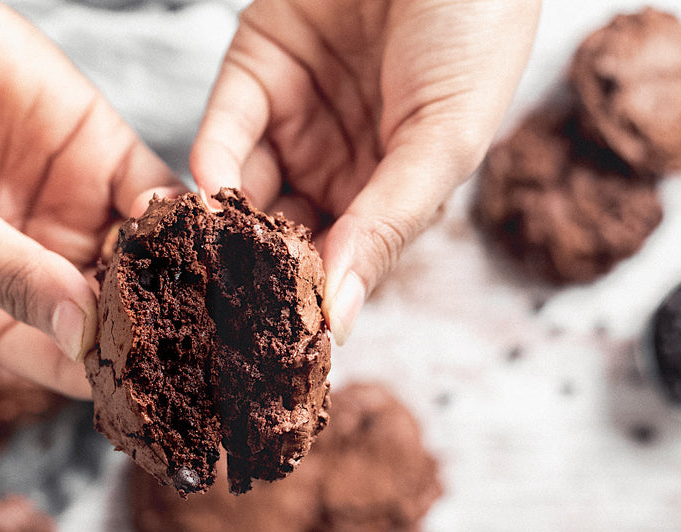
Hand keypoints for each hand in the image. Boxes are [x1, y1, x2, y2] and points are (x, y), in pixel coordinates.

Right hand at [0, 0, 181, 397]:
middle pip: (112, 312)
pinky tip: (193, 225)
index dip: (103, 374)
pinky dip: (179, 212)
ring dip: (175, 271)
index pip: (58, 358)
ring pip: (142, 256)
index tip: (153, 391)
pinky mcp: (99, 152)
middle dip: (154, 324)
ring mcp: (71, 208)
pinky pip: (153, 193)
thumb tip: (79, 334)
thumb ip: (10, 277)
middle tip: (202, 340)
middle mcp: (36, 265)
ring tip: (205, 288)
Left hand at [191, 0, 539, 342]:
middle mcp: (337, 162)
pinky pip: (223, 130)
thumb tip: (341, 317)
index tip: (280, 350)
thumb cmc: (478, 27)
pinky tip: (211, 194)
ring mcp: (293, 118)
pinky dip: (211, 164)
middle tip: (223, 317)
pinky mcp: (253, 72)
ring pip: (243, 191)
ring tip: (203, 266)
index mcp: (391, 188)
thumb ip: (391, 223)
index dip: (312, 302)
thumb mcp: (447, 137)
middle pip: (283, 236)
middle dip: (253, 275)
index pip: (342, 261)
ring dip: (220, 229)